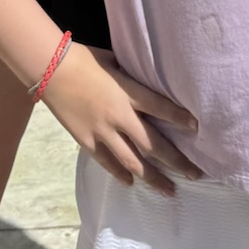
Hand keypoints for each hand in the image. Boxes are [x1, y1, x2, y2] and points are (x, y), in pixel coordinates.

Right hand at [46, 46, 201, 195]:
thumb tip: (147, 81)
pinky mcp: (86, 141)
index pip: (161, 108)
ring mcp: (102, 132)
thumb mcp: (116, 62)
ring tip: (169, 190)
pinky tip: (131, 182)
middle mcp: (119, 116)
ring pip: (133, 161)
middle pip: (153, 144)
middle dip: (176, 161)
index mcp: (128, 93)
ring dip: (152, 177)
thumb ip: (132, 78)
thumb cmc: (84, 58)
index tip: (197, 128)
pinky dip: (121, 173)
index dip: (180, 119)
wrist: (51, 69)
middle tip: (194, 174)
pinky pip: (107, 162)